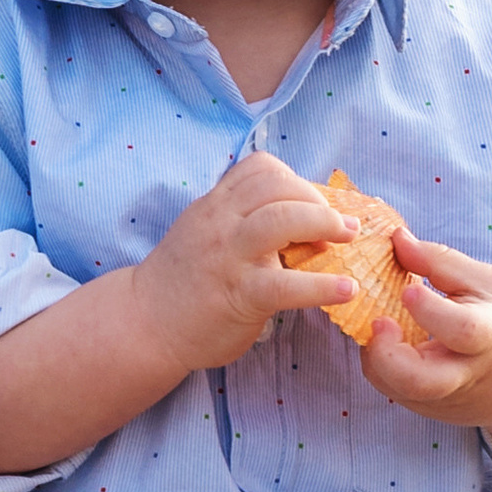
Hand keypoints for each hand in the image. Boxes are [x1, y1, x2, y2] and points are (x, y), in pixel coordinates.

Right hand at [128, 151, 361, 375]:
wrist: (145, 323)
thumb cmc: (183, 282)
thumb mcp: (204, 233)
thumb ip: (238, 219)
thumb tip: (297, 216)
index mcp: (214, 206)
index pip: (260, 168)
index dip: (295, 180)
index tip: (310, 205)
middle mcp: (220, 223)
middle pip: (277, 186)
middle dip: (318, 200)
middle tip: (340, 226)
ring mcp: (228, 257)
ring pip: (281, 220)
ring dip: (324, 224)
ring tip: (346, 240)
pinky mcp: (239, 295)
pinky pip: (286, 284)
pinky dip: (323, 286)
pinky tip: (346, 290)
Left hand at [359, 231, 491, 473]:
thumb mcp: (487, 282)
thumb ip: (440, 262)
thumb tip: (396, 238)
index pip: (463, 330)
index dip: (430, 311)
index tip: (408, 290)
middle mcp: (467, 373)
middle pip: (421, 382)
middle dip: (387, 357)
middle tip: (379, 322)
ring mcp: (447, 399)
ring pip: (397, 390)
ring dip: (376, 356)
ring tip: (382, 325)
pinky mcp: (431, 411)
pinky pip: (392, 391)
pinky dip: (380, 365)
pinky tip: (388, 342)